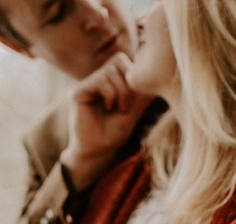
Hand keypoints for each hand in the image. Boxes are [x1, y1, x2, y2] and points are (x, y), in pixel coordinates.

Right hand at [61, 52, 154, 191]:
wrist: (98, 151)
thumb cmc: (114, 134)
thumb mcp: (134, 110)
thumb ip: (142, 92)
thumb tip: (158, 74)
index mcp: (108, 81)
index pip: (124, 62)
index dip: (133, 77)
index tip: (134, 101)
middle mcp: (95, 79)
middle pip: (118, 60)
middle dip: (128, 82)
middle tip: (128, 104)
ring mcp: (86, 84)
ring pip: (110, 71)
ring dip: (121, 92)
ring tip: (119, 109)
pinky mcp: (77, 92)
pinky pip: (100, 80)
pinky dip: (110, 95)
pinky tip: (108, 108)